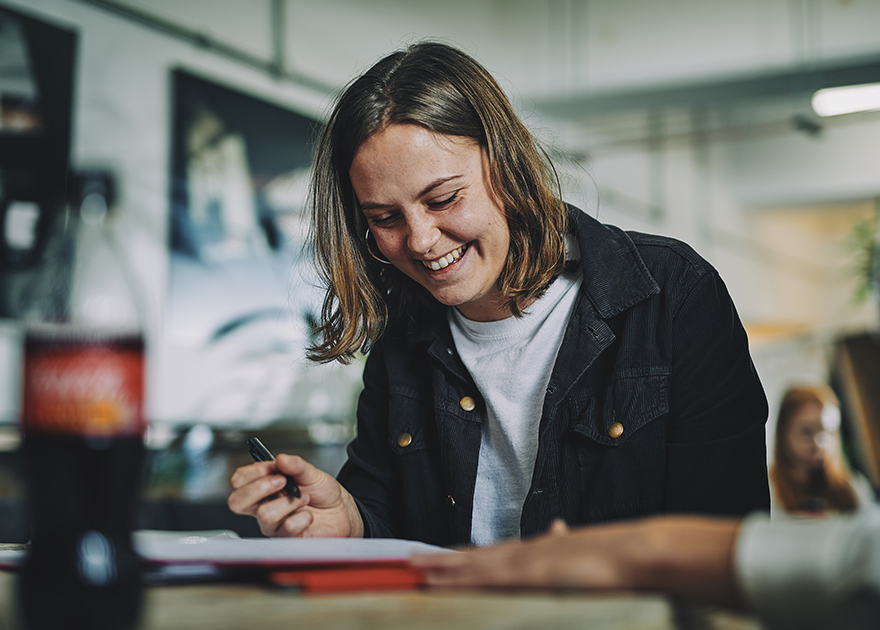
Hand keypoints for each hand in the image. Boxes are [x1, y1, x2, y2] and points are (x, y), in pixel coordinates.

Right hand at [227, 454, 363, 537]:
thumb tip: (281, 458)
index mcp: (265, 486)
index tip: (272, 467)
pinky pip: (287, 528)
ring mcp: (273, 523)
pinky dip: (303, 518)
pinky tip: (309, 515)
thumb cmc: (323, 493)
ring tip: (304, 498)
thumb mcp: (311, 473)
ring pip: (265, 514)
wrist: (342, 512)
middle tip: (281, 481)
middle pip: (236, 502)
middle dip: (258, 488)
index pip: (240, 480)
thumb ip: (296, 465)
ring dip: (289, 502)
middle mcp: (264, 506)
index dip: (253, 473)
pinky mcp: (286, 538)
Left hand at [411, 518, 637, 590]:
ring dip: (441, 565)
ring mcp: (526, 561)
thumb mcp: (587, 555)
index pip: (497, 552)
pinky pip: (483, 578)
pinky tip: (438, 582)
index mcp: (541, 550)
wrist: (635, 552)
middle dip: (445, 558)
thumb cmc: (617, 560)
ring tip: (414, 566)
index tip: (448, 555)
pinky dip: (458, 579)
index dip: (469, 555)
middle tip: (414, 558)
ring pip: (473, 563)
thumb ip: (567, 545)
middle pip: (477, 554)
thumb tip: (557, 528)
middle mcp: (528, 551)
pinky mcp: (527, 572)